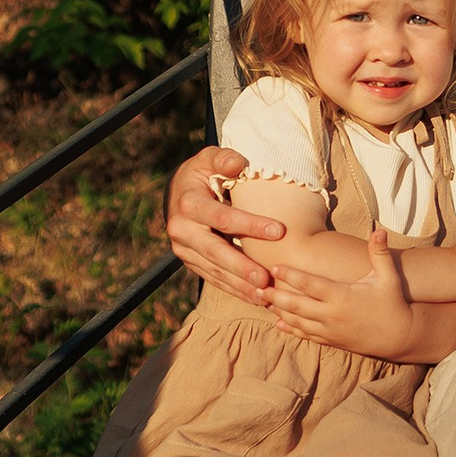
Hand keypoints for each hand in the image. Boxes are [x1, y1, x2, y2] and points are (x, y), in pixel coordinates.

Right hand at [167, 146, 287, 300]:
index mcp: (189, 203)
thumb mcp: (208, 159)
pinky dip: (233, 289)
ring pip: (213, 270)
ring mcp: (184, 249)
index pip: (223, 217)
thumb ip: (223, 159)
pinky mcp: (190, 261)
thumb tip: (238, 163)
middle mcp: (182, 229)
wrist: (176, 193)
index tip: (279, 231)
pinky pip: (212, 278)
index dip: (251, 224)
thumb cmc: (201, 173)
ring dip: (239, 285)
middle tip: (265, 279)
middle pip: (215, 251)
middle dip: (240, 266)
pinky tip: (254, 297)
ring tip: (264, 295)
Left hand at [267, 230, 420, 358]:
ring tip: (261, 300)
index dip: (291, 275)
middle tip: (255, 285)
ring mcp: (330, 330)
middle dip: (274, 295)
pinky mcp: (331, 341)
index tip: (274, 266)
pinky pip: (305, 335)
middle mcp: (332, 315)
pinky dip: (290, 329)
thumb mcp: (388, 277)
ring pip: (297, 321)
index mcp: (342, 296)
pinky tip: (278, 322)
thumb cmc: (393, 303)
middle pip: (296, 304)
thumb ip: (380, 253)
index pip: (311, 285)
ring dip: (278, 311)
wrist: (400, 337)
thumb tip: (380, 230)